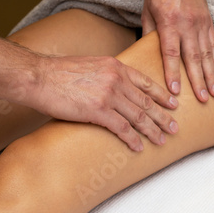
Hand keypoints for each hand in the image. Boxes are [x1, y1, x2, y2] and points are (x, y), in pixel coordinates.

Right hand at [27, 56, 178, 151]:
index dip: (161, 95)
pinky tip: (139, 147)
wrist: (38, 76)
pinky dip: (133, 139)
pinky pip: (122, 128)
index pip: (146, 82)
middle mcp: (116, 79)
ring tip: (162, 140)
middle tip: (175, 128)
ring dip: (152, 130)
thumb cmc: (58, 72)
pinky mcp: (97, 111)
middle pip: (146, 101)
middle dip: (163, 116)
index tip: (173, 104)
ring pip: (138, 116)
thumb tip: (115, 87)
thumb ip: (106, 75)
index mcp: (115, 66)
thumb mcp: (89, 65)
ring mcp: (108, 95)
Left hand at [141, 0, 213, 101]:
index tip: (176, 91)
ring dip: (210, 75)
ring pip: (207, 54)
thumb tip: (147, 58)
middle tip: (202, 99)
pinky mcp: (208, 22)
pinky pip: (213, 45)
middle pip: (193, 58)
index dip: (173, 73)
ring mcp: (200, 24)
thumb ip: (149, 36)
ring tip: (213, 93)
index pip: (171, 53)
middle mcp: (187, 25)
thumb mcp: (148, 12)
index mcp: (169, 23)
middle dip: (198, 81)